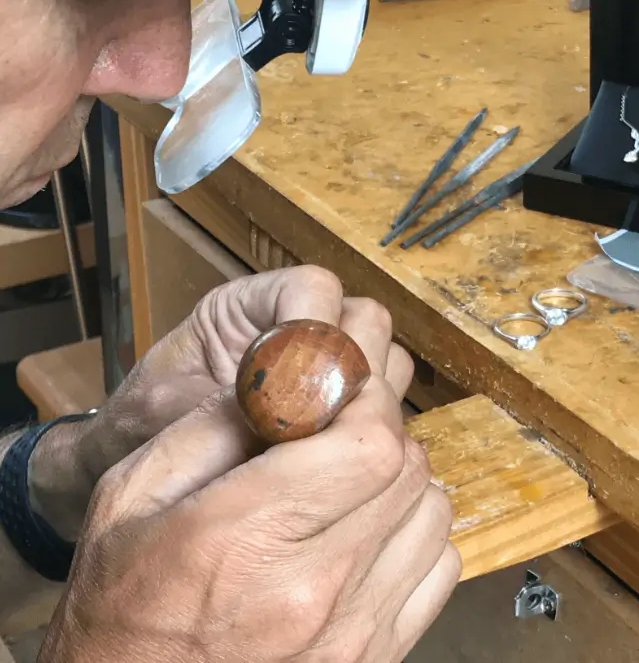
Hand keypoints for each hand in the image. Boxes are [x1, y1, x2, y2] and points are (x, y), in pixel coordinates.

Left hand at [32, 267, 379, 538]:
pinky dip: (370, 429)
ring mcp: (329, 368)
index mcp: (249, 306)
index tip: (301, 386)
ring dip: (365, 401)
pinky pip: (386, 404)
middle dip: (350, 369)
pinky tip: (336, 462)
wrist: (133, 469)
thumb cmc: (136, 429)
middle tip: (318, 424)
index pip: (314, 288)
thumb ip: (226, 400)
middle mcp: (299, 327)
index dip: (316, 329)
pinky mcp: (343, 408)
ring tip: (324, 447)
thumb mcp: (164, 408)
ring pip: (386, 361)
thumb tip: (291, 408)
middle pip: (364, 321)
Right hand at [38, 282, 459, 661]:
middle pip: (406, 470)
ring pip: (432, 513)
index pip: (367, 445)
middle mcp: (311, 589)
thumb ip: (209, 427)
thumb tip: (284, 380)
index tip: (349, 387)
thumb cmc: (124, 607)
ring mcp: (351, 631)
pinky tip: (373, 532)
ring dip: (403, 479)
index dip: (370, 400)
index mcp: (243, 538)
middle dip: (384, 430)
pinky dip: (418, 534)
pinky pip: (440, 567)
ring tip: (357, 481)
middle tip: (348, 426)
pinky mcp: (376, 656)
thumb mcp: (130, 498)